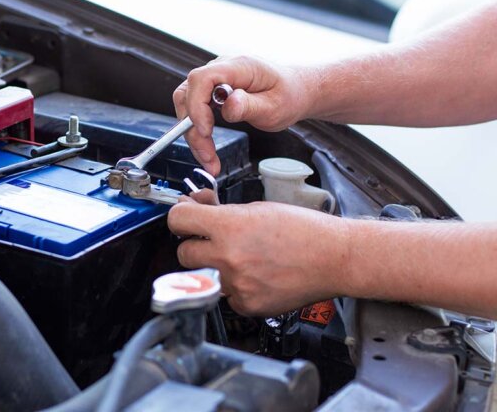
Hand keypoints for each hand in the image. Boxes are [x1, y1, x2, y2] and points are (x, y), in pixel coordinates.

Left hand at [167, 200, 348, 315]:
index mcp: (229, 227)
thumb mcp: (258, 208)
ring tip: (242, 259)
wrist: (335, 258)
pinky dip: (235, 288)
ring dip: (215, 267)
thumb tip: (198, 208)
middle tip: (212, 241)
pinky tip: (255, 276)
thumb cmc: (304, 230)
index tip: (185, 219)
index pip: (178, 220)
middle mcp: (228, 257)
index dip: (180, 217)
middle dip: (195, 245)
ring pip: (204, 276)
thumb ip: (222, 212)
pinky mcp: (247, 305)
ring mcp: (236, 284)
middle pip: (183, 253)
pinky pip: (226, 296)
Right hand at [173, 56, 311, 175]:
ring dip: (193, 134)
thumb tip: (228, 105)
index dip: (197, 105)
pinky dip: (198, 132)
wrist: (295, 92)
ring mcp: (215, 80)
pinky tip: (207, 149)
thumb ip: (250, 106)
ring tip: (208, 158)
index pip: (202, 79)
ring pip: (187, 105)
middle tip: (206, 155)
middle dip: (192, 128)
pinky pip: (195, 110)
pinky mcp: (212, 92)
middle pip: (188, 94)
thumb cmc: (288, 95)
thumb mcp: (275, 106)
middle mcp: (222, 69)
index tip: (206, 131)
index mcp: (238, 67)